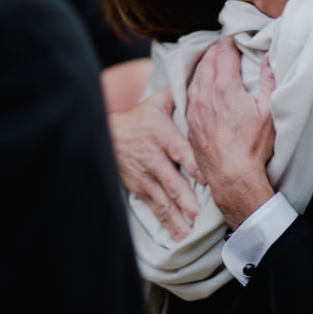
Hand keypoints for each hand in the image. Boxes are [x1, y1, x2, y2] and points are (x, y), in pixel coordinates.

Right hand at [108, 86, 201, 240]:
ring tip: (189, 231)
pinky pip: (153, 207)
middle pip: (170, 180)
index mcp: (161, 135)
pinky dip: (166, 222)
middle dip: (184, 198)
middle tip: (198, 212)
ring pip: (162, 198)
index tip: (205, 177)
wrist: (107, 134)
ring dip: (176, 216)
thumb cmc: (139, 118)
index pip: (179, 150)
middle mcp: (153, 157)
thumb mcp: (156, 103)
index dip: (191, 164)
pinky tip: (177, 234)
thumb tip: (202, 79)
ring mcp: (145, 175)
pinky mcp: (139, 187)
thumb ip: (179, 96)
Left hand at [186, 38, 276, 229]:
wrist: (232, 177)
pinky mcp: (190, 122)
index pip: (224, 53)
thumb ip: (268, 80)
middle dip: (216, 50)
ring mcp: (194, 109)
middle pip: (207, 61)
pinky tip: (202, 85)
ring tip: (213, 60)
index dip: (230, 43)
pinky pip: (189, 93)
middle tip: (225, 45)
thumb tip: (268, 56)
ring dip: (204, 65)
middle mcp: (205, 95)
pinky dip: (197, 82)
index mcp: (225, 88)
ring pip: (195, 76)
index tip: (236, 39)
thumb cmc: (254, 147)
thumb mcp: (269, 112)